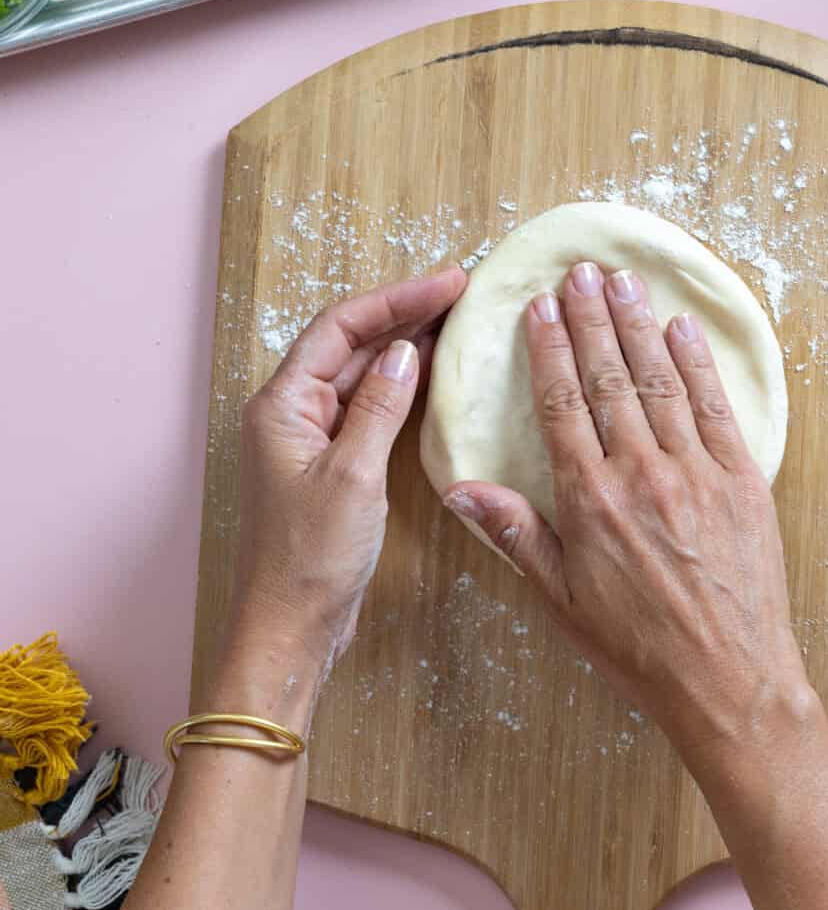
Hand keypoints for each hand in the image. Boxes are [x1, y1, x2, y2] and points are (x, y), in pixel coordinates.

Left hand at [230, 268, 466, 682]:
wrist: (291, 627)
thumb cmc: (311, 557)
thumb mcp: (353, 476)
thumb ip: (380, 408)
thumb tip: (404, 351)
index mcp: (283, 405)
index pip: (341, 328)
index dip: (396, 298)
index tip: (449, 282)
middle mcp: (292, 413)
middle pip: (351, 344)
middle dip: (404, 314)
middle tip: (462, 291)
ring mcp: (312, 439)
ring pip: (362, 375)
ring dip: (405, 347)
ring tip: (456, 320)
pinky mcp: (332, 465)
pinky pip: (369, 409)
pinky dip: (402, 388)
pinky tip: (434, 375)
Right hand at [442, 262, 806, 760]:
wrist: (730, 681)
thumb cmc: (639, 650)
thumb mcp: (562, 602)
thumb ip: (517, 535)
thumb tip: (463, 489)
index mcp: (592, 500)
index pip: (561, 405)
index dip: (548, 351)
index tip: (539, 308)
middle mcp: (642, 474)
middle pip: (610, 378)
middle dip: (592, 320)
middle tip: (581, 271)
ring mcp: (697, 472)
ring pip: (661, 381)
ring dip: (639, 326)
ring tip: (623, 282)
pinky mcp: (743, 480)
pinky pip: (715, 408)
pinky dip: (698, 364)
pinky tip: (683, 329)